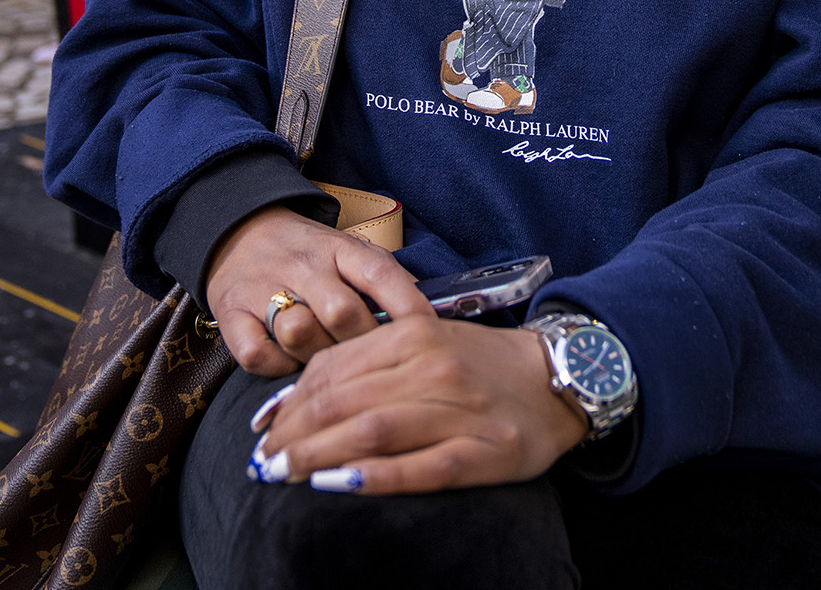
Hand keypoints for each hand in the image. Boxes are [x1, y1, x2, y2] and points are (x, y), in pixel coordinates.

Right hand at [206, 205, 432, 375]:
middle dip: (362, 343)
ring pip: (299, 332)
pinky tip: (288, 363)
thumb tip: (432, 315)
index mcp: (338, 248)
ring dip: (317, 356)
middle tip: (372, 359)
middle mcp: (301, 264)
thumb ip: (386, 280)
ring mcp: (262, 287)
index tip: (430, 335)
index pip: (380, 273)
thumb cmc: (308, 254)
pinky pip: (256, 354)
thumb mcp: (349, 252)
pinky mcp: (231, 313)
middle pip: (342, 312)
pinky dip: (276, 367)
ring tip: (327, 360)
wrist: (239, 230)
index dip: (408, 305)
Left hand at [254, 315, 587, 492]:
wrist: (558, 376)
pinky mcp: (488, 452)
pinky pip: (426, 467)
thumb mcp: (424, 343)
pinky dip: (380, 477)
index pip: (334, 370)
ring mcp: (462, 410)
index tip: (262, 432)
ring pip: (375, 430)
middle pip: (345, 401)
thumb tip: (295, 399)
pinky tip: (342, 485)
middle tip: (262, 463)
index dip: (289, 404)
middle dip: (293, 435)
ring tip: (284, 475)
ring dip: (320, 455)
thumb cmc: (481, 364)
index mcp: (413, 336)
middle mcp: (434, 368)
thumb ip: (366, 363)